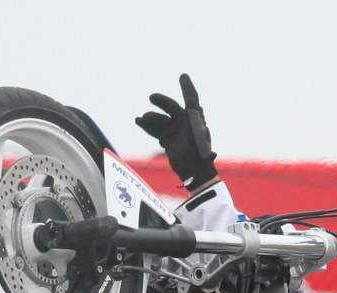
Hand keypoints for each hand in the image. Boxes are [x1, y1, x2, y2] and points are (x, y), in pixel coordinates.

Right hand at [134, 74, 217, 192]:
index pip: (190, 97)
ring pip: (160, 119)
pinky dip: (146, 126)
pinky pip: (155, 130)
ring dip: (150, 117)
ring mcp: (175, 130)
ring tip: (141, 118)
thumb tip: (191, 98)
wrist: (193, 171)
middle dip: (161, 102)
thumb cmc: (198, 152)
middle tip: (151, 98)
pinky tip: (138, 121)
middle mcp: (184, 122)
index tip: (183, 76)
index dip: (187, 86)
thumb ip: (192, 116)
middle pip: (171, 107)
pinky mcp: (167, 139)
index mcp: (194, 117)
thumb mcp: (195, 133)